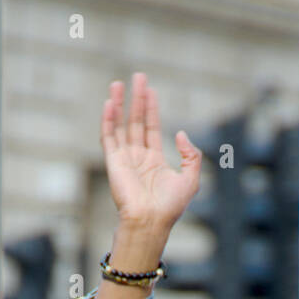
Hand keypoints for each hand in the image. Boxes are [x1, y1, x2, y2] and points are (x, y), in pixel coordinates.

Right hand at [101, 72, 200, 231]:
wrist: (150, 221)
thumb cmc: (170, 206)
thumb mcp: (191, 179)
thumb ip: (191, 155)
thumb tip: (182, 134)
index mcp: (155, 161)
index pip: (152, 128)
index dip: (152, 109)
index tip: (151, 90)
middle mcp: (138, 157)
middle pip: (136, 122)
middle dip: (137, 99)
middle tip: (138, 77)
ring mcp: (125, 159)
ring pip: (120, 125)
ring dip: (119, 104)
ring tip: (118, 84)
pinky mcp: (113, 162)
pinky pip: (108, 137)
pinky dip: (108, 120)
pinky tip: (109, 103)